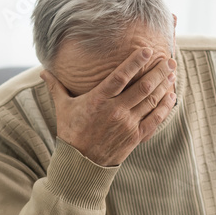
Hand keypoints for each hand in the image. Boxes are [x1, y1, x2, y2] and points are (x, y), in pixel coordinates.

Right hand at [41, 47, 176, 165]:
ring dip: (164, 85)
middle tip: (169, 59)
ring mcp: (127, 124)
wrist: (80, 164)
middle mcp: (115, 111)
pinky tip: (171, 96)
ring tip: (172, 72)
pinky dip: (165, 106)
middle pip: (143, 87)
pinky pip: (155, 119)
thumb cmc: (71, 133)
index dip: (135, 62)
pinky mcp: (135, 137)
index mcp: (98, 100)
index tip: (148, 51)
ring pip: (151, 101)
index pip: (120, 76)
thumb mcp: (62, 108)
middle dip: (159, 71)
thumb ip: (56, 87)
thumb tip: (43, 72)